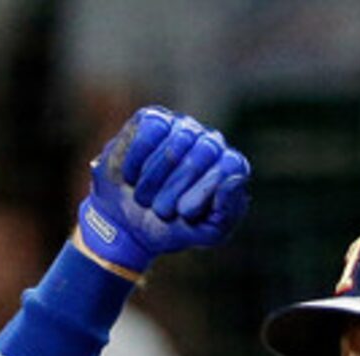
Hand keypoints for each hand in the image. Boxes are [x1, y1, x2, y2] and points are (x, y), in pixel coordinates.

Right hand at [77, 107, 251, 274]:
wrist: (124, 225)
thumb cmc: (169, 227)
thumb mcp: (203, 234)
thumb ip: (227, 214)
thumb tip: (235, 179)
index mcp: (229, 168)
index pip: (229, 167)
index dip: (203, 193)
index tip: (184, 212)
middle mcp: (210, 142)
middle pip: (202, 154)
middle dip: (174, 190)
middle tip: (160, 210)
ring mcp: (182, 127)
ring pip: (174, 145)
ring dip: (151, 182)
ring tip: (143, 197)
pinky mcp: (154, 118)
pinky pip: (150, 133)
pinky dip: (136, 161)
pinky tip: (131, 175)